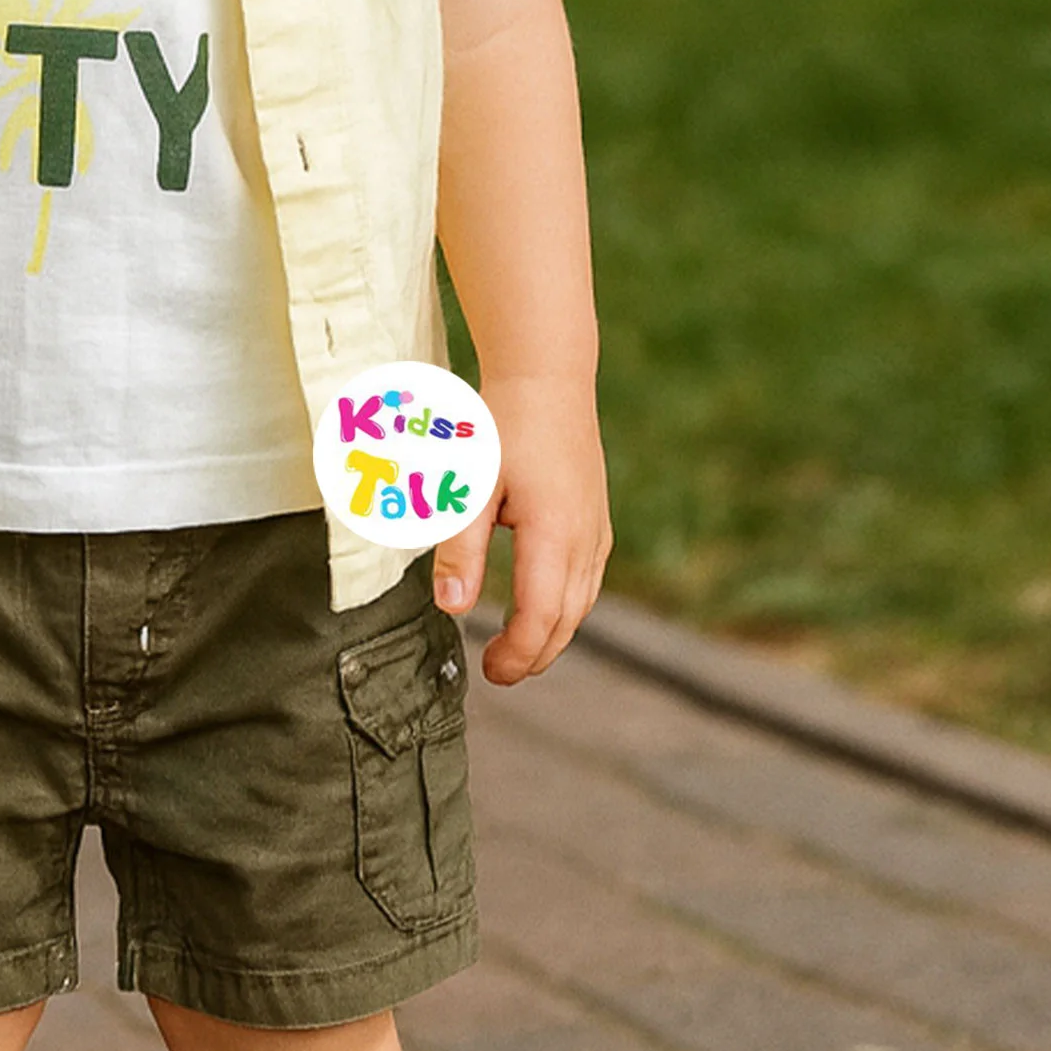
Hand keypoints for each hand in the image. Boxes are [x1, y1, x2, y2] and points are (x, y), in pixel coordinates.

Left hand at [430, 372, 610, 685]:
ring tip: (517, 651)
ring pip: (581, 604)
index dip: (518, 654)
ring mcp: (597, 530)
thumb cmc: (503, 425)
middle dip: (535, 655)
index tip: (489, 673)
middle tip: (498, 673)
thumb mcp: (471, 483)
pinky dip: (565, 607)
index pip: (542, 618)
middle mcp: (586, 540)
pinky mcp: (596, 520)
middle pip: (567, 621)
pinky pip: (586, 581)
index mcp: (555, 535)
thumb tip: (453, 610)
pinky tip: (542, 608)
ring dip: (551, 635)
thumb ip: (460, 548)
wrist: (547, 377)